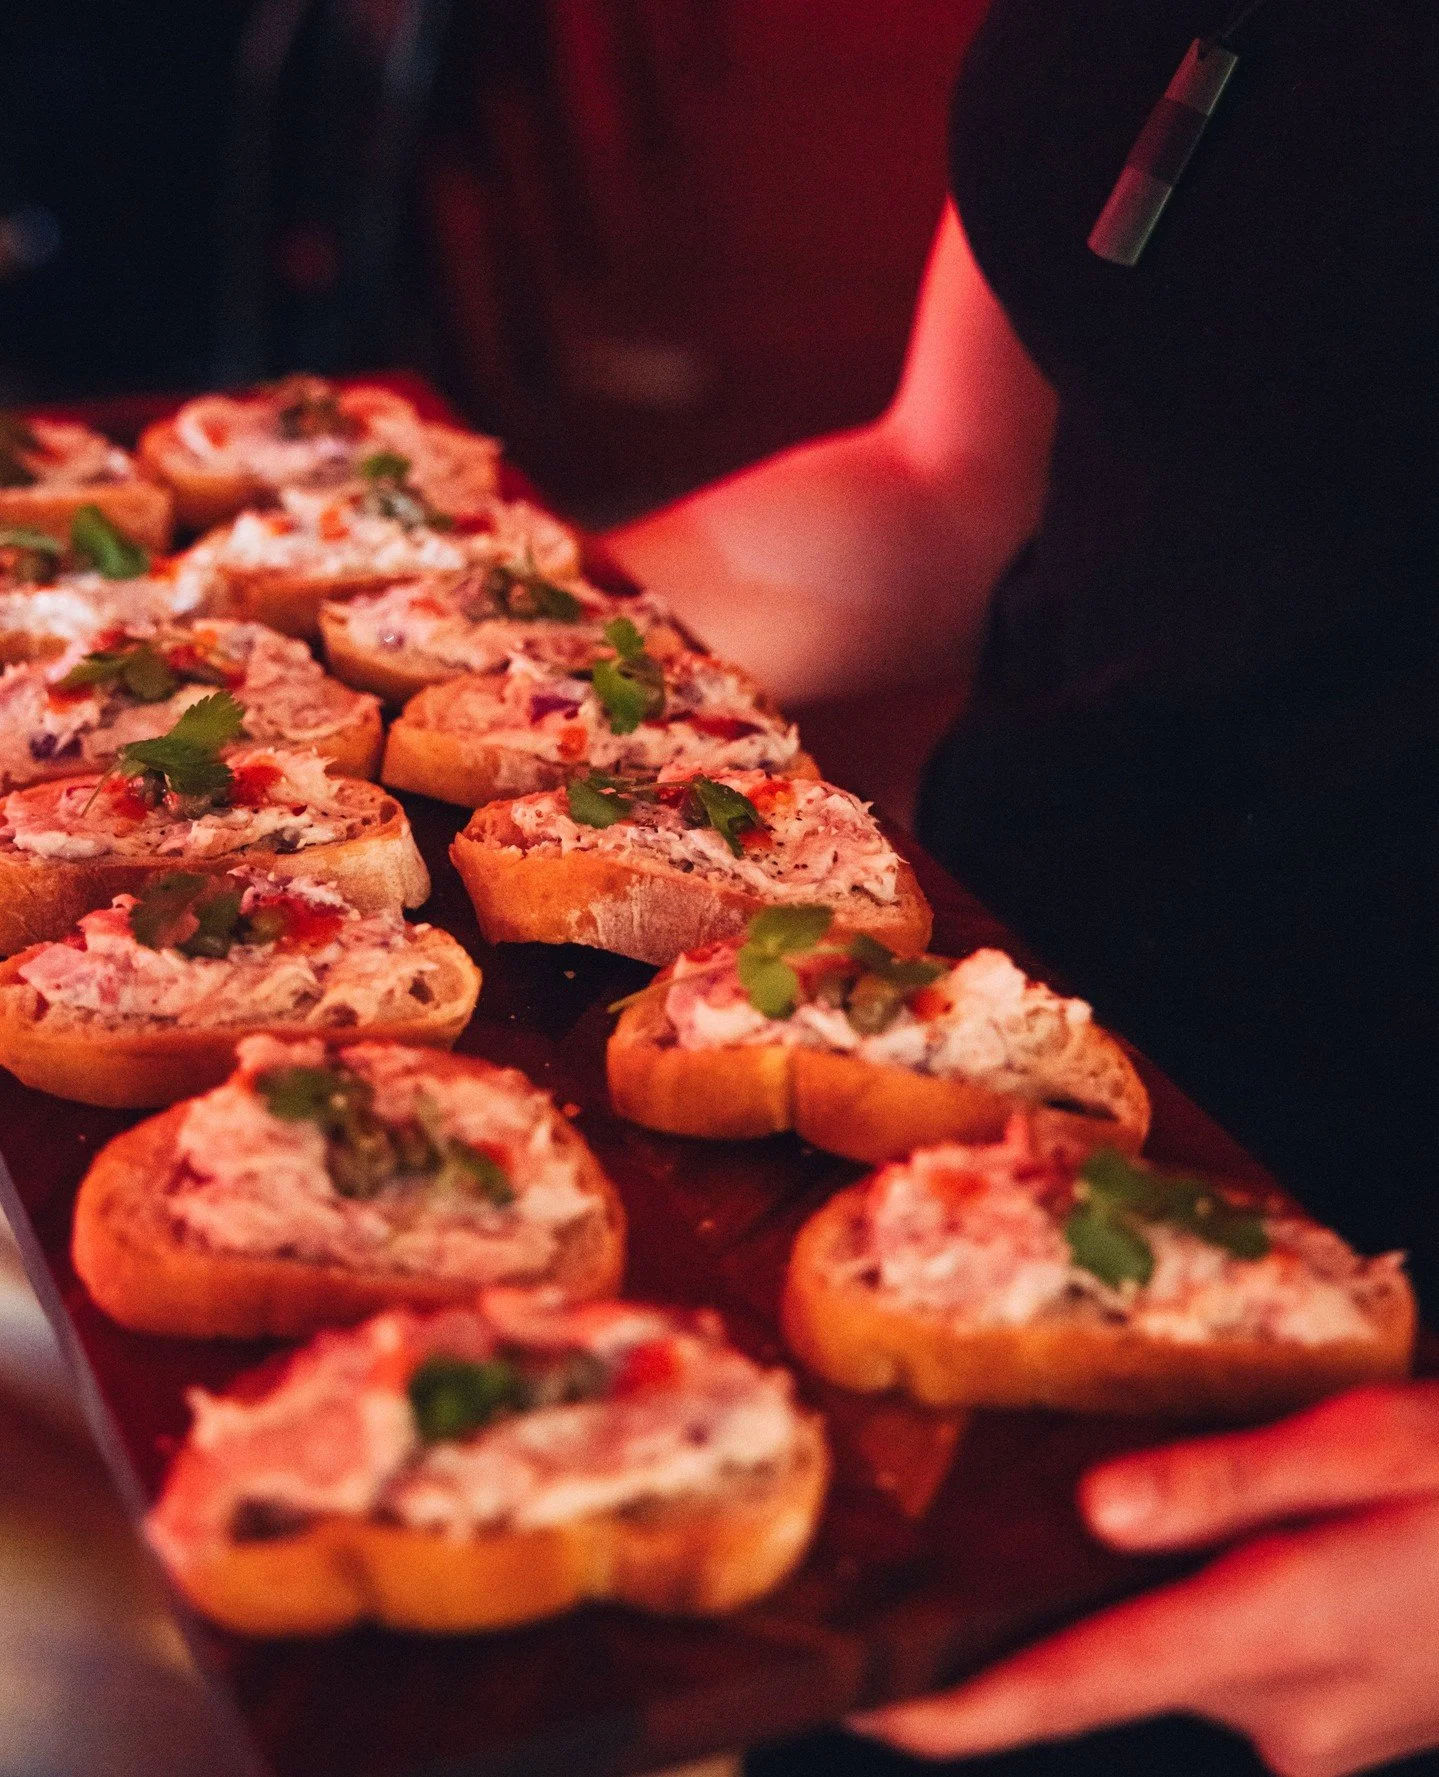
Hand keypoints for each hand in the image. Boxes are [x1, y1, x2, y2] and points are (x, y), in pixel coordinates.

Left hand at [852, 1384, 1438, 1776]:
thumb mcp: (1367, 1442)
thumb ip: (1229, 1481)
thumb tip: (1097, 1511)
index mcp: (1279, 1625)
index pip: (1079, 1685)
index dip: (961, 1709)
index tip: (866, 1703)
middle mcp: (1286, 1708)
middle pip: (1108, 1679)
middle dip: (1017, 1646)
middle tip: (931, 1580)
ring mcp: (1320, 1735)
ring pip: (1170, 1672)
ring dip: (1111, 1627)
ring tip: (1053, 1543)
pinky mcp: (1345, 1729)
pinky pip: (1228, 1676)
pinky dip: (1182, 1630)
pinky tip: (1190, 1556)